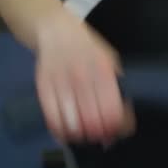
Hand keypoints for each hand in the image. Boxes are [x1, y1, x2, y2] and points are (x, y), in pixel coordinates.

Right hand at [34, 10, 135, 145]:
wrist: (55, 30)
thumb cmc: (87, 48)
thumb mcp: (110, 61)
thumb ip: (116, 87)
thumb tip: (124, 118)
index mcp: (103, 71)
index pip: (113, 110)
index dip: (115, 127)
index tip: (116, 132)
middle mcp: (83, 78)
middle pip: (93, 120)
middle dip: (99, 134)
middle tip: (100, 136)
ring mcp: (62, 83)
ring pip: (73, 124)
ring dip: (81, 136)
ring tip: (85, 135)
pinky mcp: (43, 88)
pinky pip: (52, 119)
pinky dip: (61, 132)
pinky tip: (67, 132)